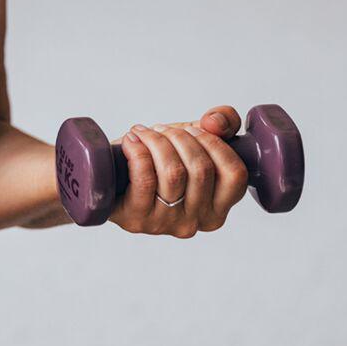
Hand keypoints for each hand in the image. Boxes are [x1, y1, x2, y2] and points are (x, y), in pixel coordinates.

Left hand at [107, 105, 250, 237]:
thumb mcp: (195, 138)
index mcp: (219, 207)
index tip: (192, 130)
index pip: (235, 174)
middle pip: (200, 169)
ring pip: (172, 172)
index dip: (213, 143)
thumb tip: (214, 123)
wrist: (111, 174)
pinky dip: (137, 150)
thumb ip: (222, 122)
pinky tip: (131, 141)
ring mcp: (167, 223)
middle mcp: (197, 221)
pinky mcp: (137, 219)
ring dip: (156, 141)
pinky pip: (144, 179)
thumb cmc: (157, 158)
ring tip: (143, 134)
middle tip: (161, 130)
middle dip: (178, 137)